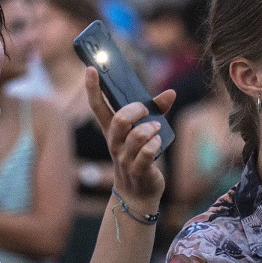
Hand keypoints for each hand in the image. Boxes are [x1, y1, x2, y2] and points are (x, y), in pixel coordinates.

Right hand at [85, 66, 171, 208]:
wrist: (138, 193)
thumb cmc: (140, 156)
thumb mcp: (144, 131)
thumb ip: (156, 110)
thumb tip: (170, 92)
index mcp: (112, 131)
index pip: (97, 107)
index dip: (93, 88)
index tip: (91, 69)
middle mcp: (115, 143)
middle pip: (119, 120)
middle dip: (135, 111)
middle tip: (146, 110)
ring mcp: (125, 158)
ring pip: (136, 136)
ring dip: (150, 129)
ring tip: (156, 129)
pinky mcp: (138, 171)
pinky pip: (147, 153)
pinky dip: (155, 145)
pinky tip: (158, 144)